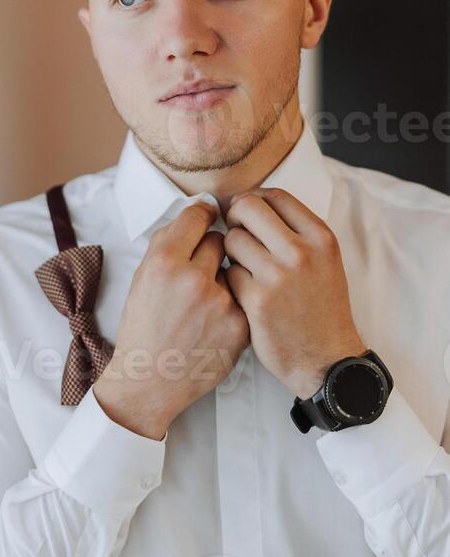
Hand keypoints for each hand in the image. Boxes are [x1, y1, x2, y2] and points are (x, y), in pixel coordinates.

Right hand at [94, 200, 250, 438]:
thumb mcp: (142, 276)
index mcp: (164, 261)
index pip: (198, 215)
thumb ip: (168, 241)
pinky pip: (242, 296)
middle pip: (219, 240)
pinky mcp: (239, 324)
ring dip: (223, 278)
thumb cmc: (143, 326)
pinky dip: (232, 304)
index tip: (208, 217)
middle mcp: (193, 278)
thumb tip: (198, 211)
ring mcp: (220, 302)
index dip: (203, 215)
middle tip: (199, 270)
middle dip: (212, 250)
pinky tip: (213, 321)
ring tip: (203, 303)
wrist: (150, 381)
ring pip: (233, 268)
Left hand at [223, 187, 365, 399]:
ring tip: (245, 269)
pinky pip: (228, 272)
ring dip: (232, 252)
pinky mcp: (257, 300)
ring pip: (232, 240)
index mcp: (320, 237)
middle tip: (236, 234)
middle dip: (235, 218)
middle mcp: (301, 252)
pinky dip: (231, 281)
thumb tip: (253, 203)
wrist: (326, 360)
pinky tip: (244, 293)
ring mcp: (278, 275)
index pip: (275, 196)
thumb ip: (295, 231)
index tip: (246, 212)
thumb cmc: (321, 309)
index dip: (253, 199)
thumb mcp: (324, 260)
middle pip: (248, 208)